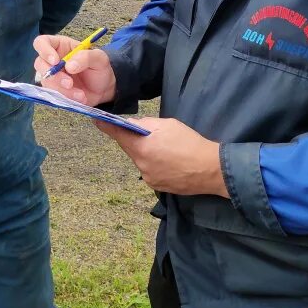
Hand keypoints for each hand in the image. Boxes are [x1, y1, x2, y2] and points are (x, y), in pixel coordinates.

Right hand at [32, 34, 116, 106]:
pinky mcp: (54, 90)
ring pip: (46, 82)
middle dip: (53, 76)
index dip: (44, 50)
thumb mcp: (99, 58)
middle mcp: (52, 60)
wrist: (103, 88)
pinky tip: (79, 98)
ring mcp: (52, 76)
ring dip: (62, 90)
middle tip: (69, 83)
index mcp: (60, 45)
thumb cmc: (99, 68)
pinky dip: (66, 98)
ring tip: (80, 94)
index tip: (55, 61)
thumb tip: (69, 66)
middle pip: (39, 63)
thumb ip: (86, 57)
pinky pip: (53, 94)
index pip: (42, 42)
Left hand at [98, 116, 228, 197]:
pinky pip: (149, 170)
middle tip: (147, 134)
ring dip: (145, 152)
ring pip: (140, 160)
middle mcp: (141, 165)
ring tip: (164, 149)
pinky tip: (168, 161)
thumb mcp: (168, 125)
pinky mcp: (157, 187)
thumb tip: (134, 126)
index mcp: (142, 148)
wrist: (211, 170)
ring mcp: (149, 178)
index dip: (106, 126)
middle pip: (130, 148)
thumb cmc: (190, 142)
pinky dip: (154, 163)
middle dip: (134, 140)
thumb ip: (146, 125)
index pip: (118, 135)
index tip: (96, 120)